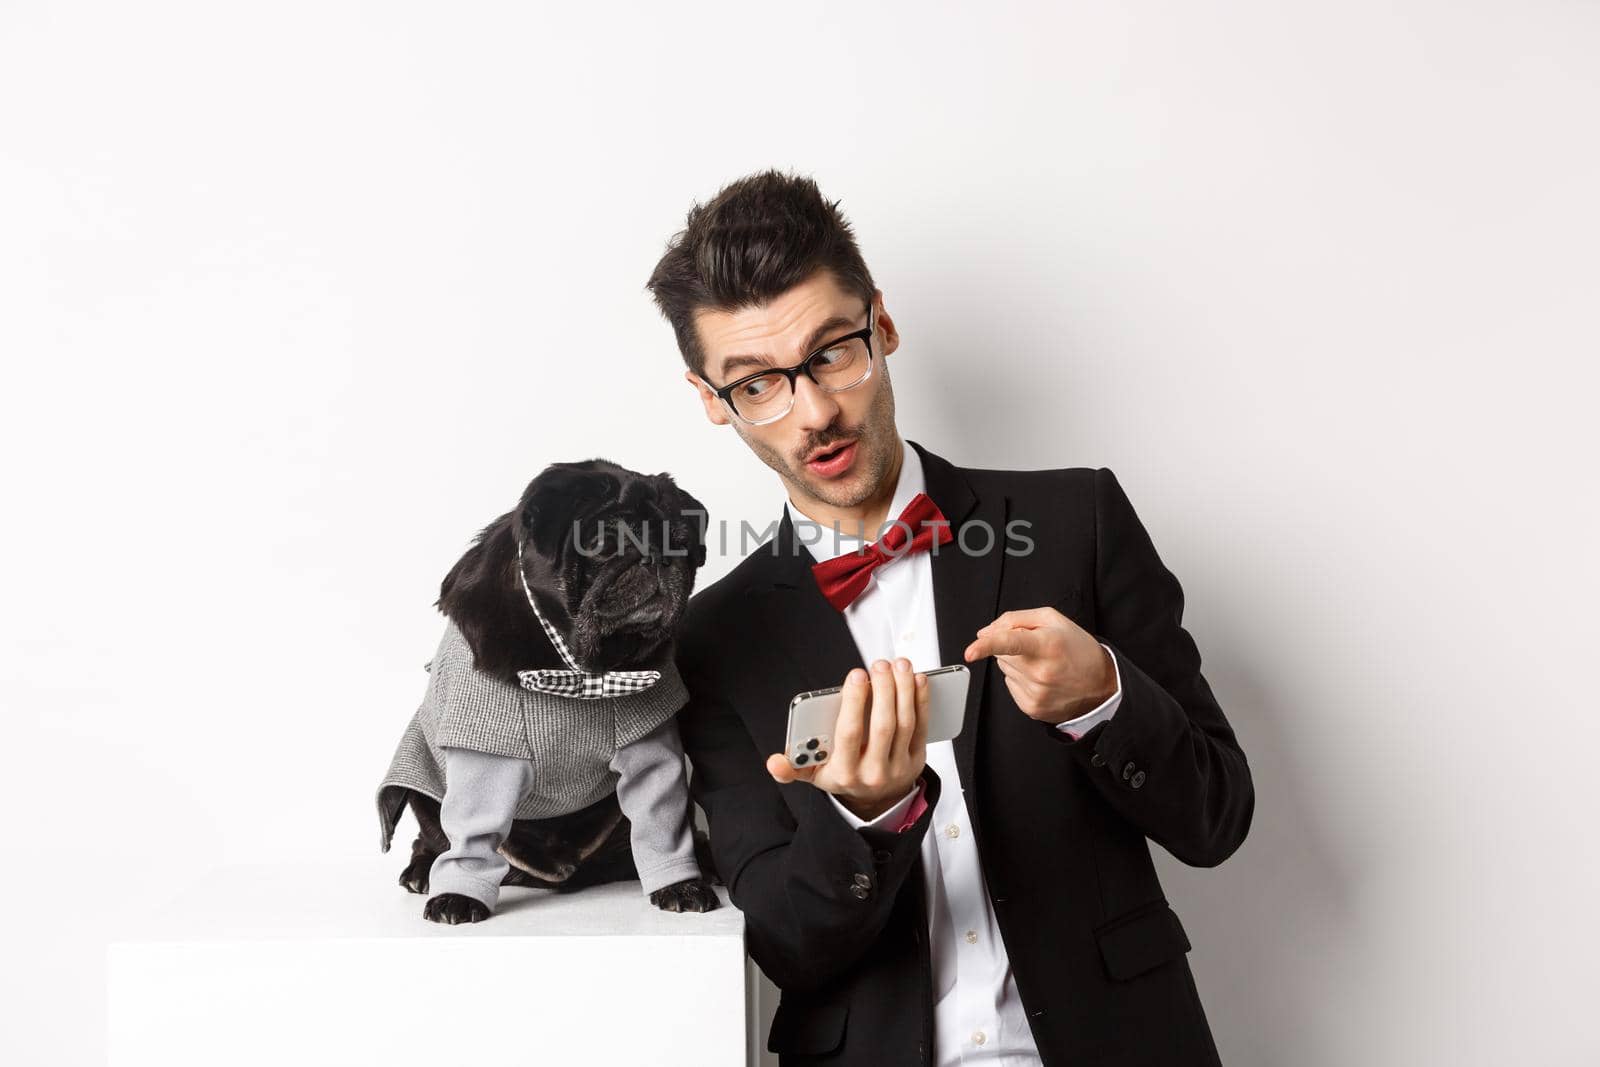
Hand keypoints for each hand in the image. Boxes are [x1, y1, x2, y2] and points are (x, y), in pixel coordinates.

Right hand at [766, 658, 928, 820]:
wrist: (873, 800)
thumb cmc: (841, 775)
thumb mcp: (813, 775)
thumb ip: (791, 767)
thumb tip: (774, 762)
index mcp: (844, 772)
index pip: (850, 734)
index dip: (854, 702)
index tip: (856, 675)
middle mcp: (873, 772)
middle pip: (882, 727)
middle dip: (883, 691)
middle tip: (879, 665)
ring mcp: (898, 767)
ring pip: (905, 724)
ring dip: (904, 690)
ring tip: (898, 665)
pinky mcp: (916, 760)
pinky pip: (922, 727)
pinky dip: (921, 701)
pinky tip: (917, 680)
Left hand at [963, 606, 1115, 724]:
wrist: (1101, 685)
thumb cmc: (1077, 649)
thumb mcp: (1053, 620)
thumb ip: (1015, 619)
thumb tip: (985, 632)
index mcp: (1047, 645)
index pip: (1010, 643)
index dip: (986, 645)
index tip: (971, 651)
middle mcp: (1041, 671)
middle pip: (1001, 653)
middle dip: (1012, 647)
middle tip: (1037, 648)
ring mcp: (1036, 692)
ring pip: (1004, 670)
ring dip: (1017, 663)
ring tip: (1043, 663)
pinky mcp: (1032, 708)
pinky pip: (1010, 686)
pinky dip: (1020, 680)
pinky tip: (1041, 678)